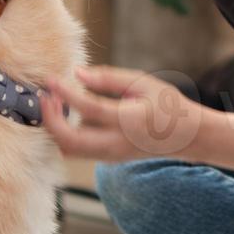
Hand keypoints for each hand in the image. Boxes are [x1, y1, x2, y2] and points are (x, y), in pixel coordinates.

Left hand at [39, 65, 206, 162]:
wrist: (187, 137)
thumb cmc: (167, 104)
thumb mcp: (144, 83)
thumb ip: (109, 78)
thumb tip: (77, 74)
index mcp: (129, 119)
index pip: (89, 108)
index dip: (66, 94)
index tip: (51, 80)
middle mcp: (117, 142)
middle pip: (70, 140)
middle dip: (50, 119)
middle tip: (46, 96)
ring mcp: (111, 155)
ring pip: (69, 149)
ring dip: (55, 128)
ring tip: (55, 102)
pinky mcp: (107, 159)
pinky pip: (77, 151)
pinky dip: (64, 135)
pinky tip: (66, 114)